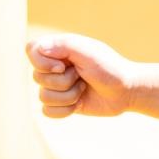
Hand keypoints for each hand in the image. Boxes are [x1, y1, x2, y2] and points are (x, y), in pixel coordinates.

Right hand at [25, 33, 141, 117]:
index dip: (42, 62)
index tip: (62, 66)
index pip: (31, 50)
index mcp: (59, 49)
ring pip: (43, 96)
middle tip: (83, 76)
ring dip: (69, 96)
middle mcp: (54, 67)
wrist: (127, 91)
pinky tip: (79, 104)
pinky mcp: (61, 104)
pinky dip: (65, 110)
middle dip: (64, 81)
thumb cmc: (110, 68)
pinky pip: (48, 112)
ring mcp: (56, 86)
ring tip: (84, 89)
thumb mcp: (89, 52)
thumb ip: (64, 46)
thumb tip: (39, 48)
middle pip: (37, 77)